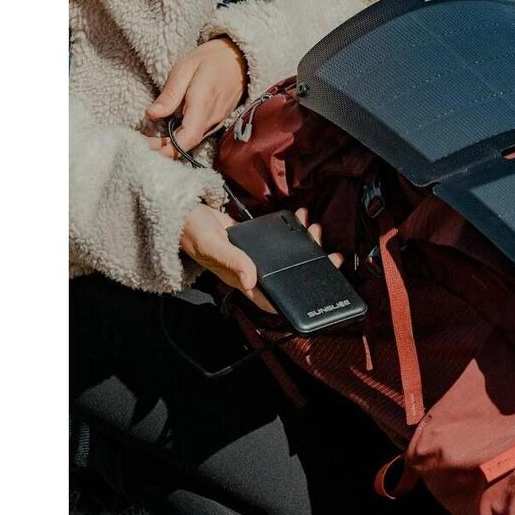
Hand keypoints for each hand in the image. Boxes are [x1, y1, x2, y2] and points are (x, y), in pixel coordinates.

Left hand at [145, 37, 246, 158]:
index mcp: (203, 103)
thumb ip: (170, 94)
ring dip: (170, 146)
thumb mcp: (184, 68)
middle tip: (141, 146)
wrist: (238, 60)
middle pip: (187, 144)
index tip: (148, 150)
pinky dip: (180, 140)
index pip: (188, 137)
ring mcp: (216, 123)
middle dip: (164, 150)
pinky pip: (197, 136)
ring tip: (148, 142)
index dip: (169, 149)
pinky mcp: (215, 123)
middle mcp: (212, 119)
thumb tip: (151, 114)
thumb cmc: (209, 60)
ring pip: (192, 143)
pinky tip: (165, 136)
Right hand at [180, 206, 343, 312]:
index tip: (319, 291)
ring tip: (315, 229)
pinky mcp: (256, 243)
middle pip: (287, 277)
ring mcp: (255, 258)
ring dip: (306, 245)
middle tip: (330, 254)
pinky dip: (293, 229)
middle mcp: (251, 272)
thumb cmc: (193, 233)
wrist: (184, 213)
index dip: (295, 301)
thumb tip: (252, 280)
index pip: (272, 298)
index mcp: (241, 280)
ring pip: (287, 258)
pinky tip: (302, 218)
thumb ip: (232, 261)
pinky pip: (280, 240)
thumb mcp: (212, 246)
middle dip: (311, 266)